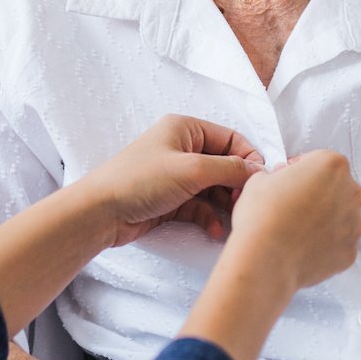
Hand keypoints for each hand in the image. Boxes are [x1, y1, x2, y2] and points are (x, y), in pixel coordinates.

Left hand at [78, 114, 264, 246]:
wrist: (101, 212)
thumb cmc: (140, 180)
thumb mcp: (192, 170)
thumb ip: (229, 168)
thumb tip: (258, 171)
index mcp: (186, 129)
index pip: (230, 139)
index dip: (248, 159)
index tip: (259, 181)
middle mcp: (182, 149)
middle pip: (224, 165)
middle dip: (237, 186)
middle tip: (245, 204)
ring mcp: (176, 175)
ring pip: (214, 188)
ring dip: (225, 205)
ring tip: (234, 221)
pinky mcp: (171, 200)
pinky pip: (200, 206)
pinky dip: (210, 217)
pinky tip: (215, 230)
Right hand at [226, 150, 360, 290]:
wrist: (265, 259)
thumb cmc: (263, 216)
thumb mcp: (261, 178)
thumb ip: (280, 175)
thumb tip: (282, 182)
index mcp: (332, 165)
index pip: (318, 161)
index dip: (300, 170)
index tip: (289, 181)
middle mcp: (351, 192)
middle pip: (336, 187)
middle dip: (318, 194)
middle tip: (293, 205)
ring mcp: (354, 224)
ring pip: (341, 216)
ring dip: (325, 219)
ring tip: (297, 228)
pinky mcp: (350, 251)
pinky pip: (339, 243)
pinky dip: (326, 244)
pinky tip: (304, 246)